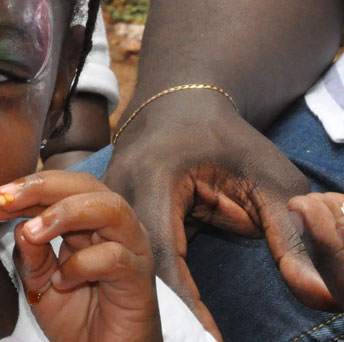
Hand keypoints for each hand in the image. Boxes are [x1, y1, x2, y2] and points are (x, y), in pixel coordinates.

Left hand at [0, 170, 160, 341]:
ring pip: (108, 207)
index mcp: (89, 220)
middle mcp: (114, 225)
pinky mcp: (139, 277)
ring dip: (64, 213)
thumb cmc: (76, 316)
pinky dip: (81, 264)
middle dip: (41, 187)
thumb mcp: (39, 281)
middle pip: (84, 184)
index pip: (58, 188)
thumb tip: (16, 224)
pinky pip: (114, 256)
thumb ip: (29, 251)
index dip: (24, 189)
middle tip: (6, 199)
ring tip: (33, 231)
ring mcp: (132, 247)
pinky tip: (61, 281)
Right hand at [103, 92, 335, 339]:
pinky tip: (164, 313)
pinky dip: (142, 282)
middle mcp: (118, 191)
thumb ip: (290, 236)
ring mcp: (105, 201)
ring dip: (149, 299)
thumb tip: (316, 293)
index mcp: (154, 179)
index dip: (183, 303)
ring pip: (117, 261)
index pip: (160, 253)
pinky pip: (118, 253)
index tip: (207, 340)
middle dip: (162, 311)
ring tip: (179, 336)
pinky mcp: (106, 211)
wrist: (179, 104)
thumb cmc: (227, 139)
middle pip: (129, 263)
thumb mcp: (269, 180)